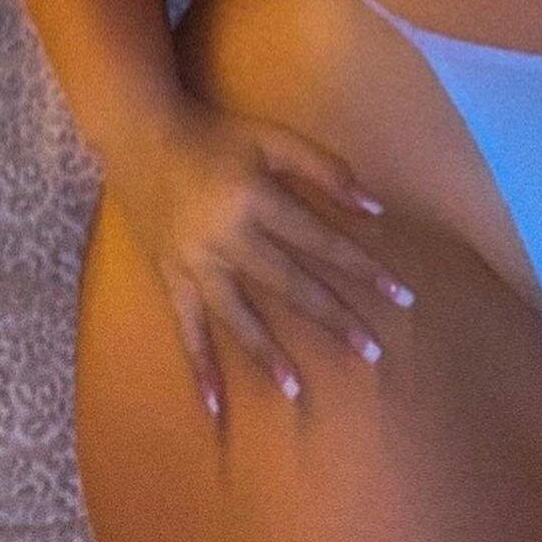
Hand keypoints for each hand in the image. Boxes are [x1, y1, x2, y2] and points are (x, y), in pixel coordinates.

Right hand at [101, 94, 414, 427]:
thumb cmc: (217, 136)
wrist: (141, 135)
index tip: (400, 296)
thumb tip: (375, 208)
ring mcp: (194, 263)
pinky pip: (186, 329)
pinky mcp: (170, 278)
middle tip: (372, 351)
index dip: (362, 267)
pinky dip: (199, 368)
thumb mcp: (273, 139)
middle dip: (333, 318)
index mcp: (256, 199)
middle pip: (289, 285)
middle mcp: (227, 238)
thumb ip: (325, 169)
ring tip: (296, 390)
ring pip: (238, 317)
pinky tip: (215, 405)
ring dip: (269, 354)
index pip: (321, 241)